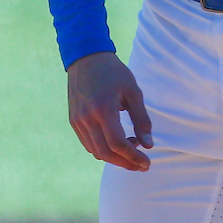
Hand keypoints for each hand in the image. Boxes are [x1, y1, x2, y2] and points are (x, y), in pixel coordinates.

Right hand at [67, 51, 152, 171]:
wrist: (86, 58)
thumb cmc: (113, 73)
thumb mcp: (133, 91)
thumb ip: (141, 119)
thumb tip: (148, 145)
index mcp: (103, 109)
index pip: (118, 144)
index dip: (133, 157)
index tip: (147, 162)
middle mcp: (87, 118)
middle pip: (106, 153)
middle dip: (125, 163)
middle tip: (142, 164)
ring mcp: (77, 121)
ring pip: (95, 152)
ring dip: (115, 158)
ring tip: (132, 150)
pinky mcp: (73, 121)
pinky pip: (88, 144)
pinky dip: (103, 150)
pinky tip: (117, 144)